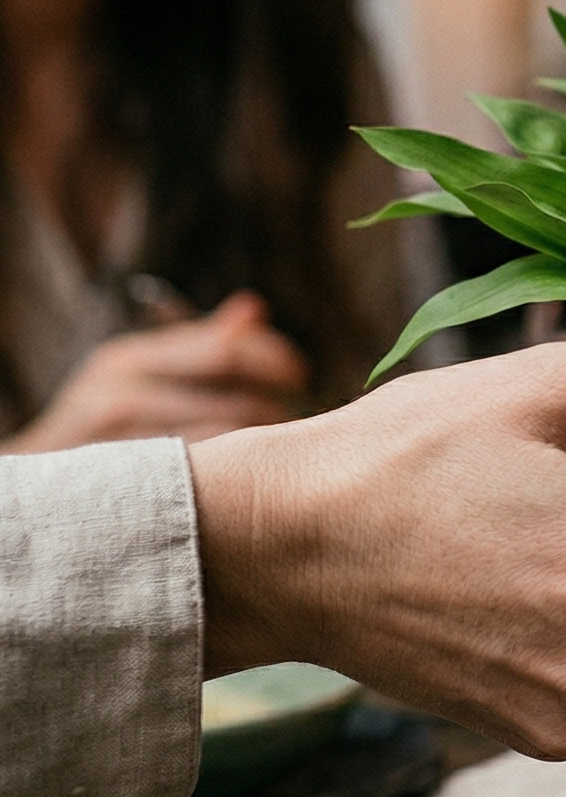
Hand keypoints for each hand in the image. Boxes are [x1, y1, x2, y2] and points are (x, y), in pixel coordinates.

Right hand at [3, 291, 307, 453]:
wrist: (35, 488)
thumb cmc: (103, 430)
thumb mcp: (144, 377)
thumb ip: (201, 346)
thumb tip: (253, 308)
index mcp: (131, 357)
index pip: (228, 347)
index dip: (276, 361)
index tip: (299, 376)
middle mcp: (120, 389)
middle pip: (236, 398)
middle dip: (277, 411)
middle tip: (292, 421)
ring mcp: (115, 436)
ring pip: (225, 441)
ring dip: (261, 448)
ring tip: (269, 453)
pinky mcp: (119, 478)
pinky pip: (199, 477)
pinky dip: (231, 477)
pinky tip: (239, 480)